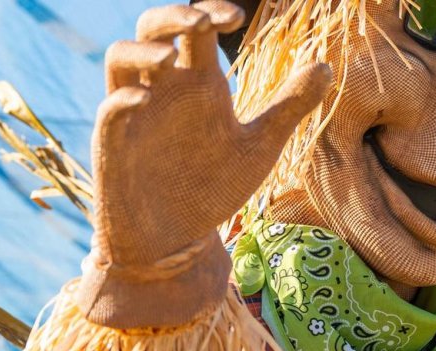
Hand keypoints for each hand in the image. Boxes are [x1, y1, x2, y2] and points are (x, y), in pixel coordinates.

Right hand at [75, 1, 330, 328]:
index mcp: (196, 83)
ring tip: (172, 58)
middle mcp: (162, 89)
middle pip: (150, 30)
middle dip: (172, 17)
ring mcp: (134, 115)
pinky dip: (122, 101)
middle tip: (203, 23)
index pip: (193, 29)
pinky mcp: (114, 147)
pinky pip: (108, 112)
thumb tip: (326, 66)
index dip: (209, 12)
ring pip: (119, 59)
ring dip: (142, 51)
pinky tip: (143, 100)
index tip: (235, 17)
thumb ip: (288, 106)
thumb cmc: (212, 186)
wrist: (178, 242)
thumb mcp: (259, 145)